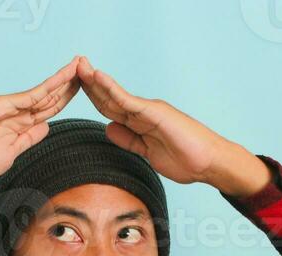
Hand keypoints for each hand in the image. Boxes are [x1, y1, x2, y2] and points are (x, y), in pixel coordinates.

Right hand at [0, 57, 83, 189]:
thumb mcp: (12, 153)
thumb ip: (29, 139)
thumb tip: (45, 127)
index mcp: (19, 125)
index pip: (48, 110)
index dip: (65, 100)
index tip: (83, 91)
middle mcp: (16, 112)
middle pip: (49, 97)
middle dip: (69, 85)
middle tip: (88, 70)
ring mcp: (9, 106)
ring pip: (43, 92)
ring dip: (62, 79)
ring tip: (80, 66)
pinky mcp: (2, 105)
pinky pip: (30, 95)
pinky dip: (48, 87)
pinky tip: (63, 78)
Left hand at [75, 56, 269, 196]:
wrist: (208, 163)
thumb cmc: (185, 159)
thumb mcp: (147, 152)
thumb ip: (129, 140)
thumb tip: (108, 128)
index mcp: (140, 121)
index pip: (110, 107)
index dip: (93, 96)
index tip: (75, 86)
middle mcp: (143, 111)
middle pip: (109, 97)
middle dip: (90, 83)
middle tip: (73, 66)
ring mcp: (149, 110)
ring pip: (116, 95)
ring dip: (96, 80)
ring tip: (80, 66)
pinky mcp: (155, 112)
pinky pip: (128, 100)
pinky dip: (112, 88)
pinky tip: (98, 77)